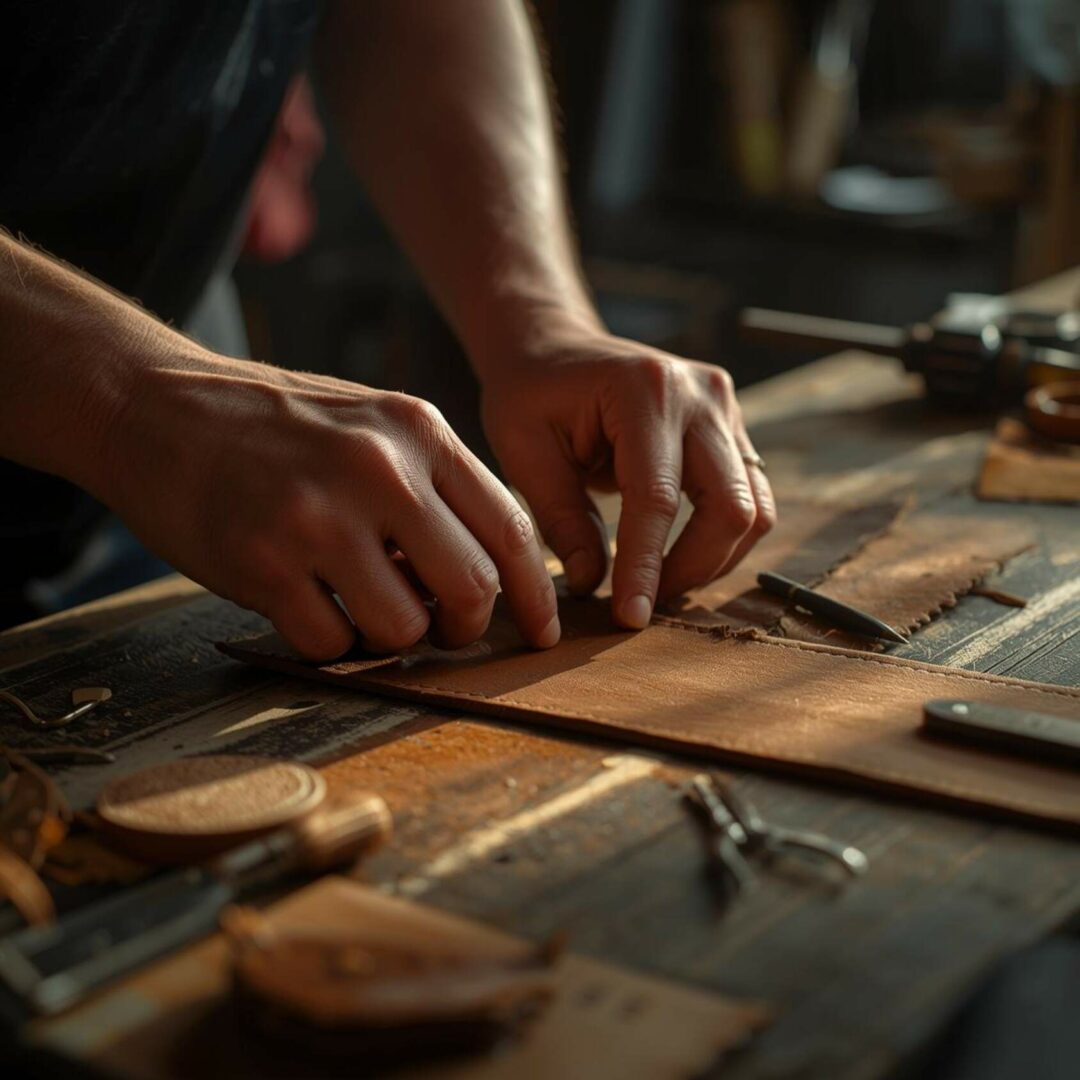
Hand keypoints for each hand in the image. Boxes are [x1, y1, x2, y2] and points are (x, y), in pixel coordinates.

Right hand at [97, 351, 558, 658]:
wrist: (153, 405)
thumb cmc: (273, 426)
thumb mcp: (371, 424)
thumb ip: (433, 486)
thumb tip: (488, 572)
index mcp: (418, 432)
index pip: (512, 528)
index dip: (536, 593)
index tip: (542, 631)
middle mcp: (379, 470)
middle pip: (472, 588)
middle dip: (464, 628)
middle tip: (439, 629)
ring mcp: (319, 517)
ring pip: (404, 627)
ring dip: (390, 637)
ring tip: (358, 607)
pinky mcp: (263, 562)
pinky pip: (331, 644)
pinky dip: (327, 643)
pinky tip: (305, 606)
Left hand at [480, 328, 775, 628]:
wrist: (556, 347)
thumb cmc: (531, 395)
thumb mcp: (523, 452)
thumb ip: (560, 519)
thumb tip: (592, 584)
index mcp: (645, 391)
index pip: (657, 498)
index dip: (646, 565)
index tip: (629, 616)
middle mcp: (700, 395)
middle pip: (729, 507)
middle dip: (690, 569)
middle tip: (642, 604)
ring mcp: (725, 408)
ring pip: (753, 509)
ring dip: (712, 560)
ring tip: (658, 584)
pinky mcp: (732, 427)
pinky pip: (748, 496)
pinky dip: (720, 538)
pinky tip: (677, 558)